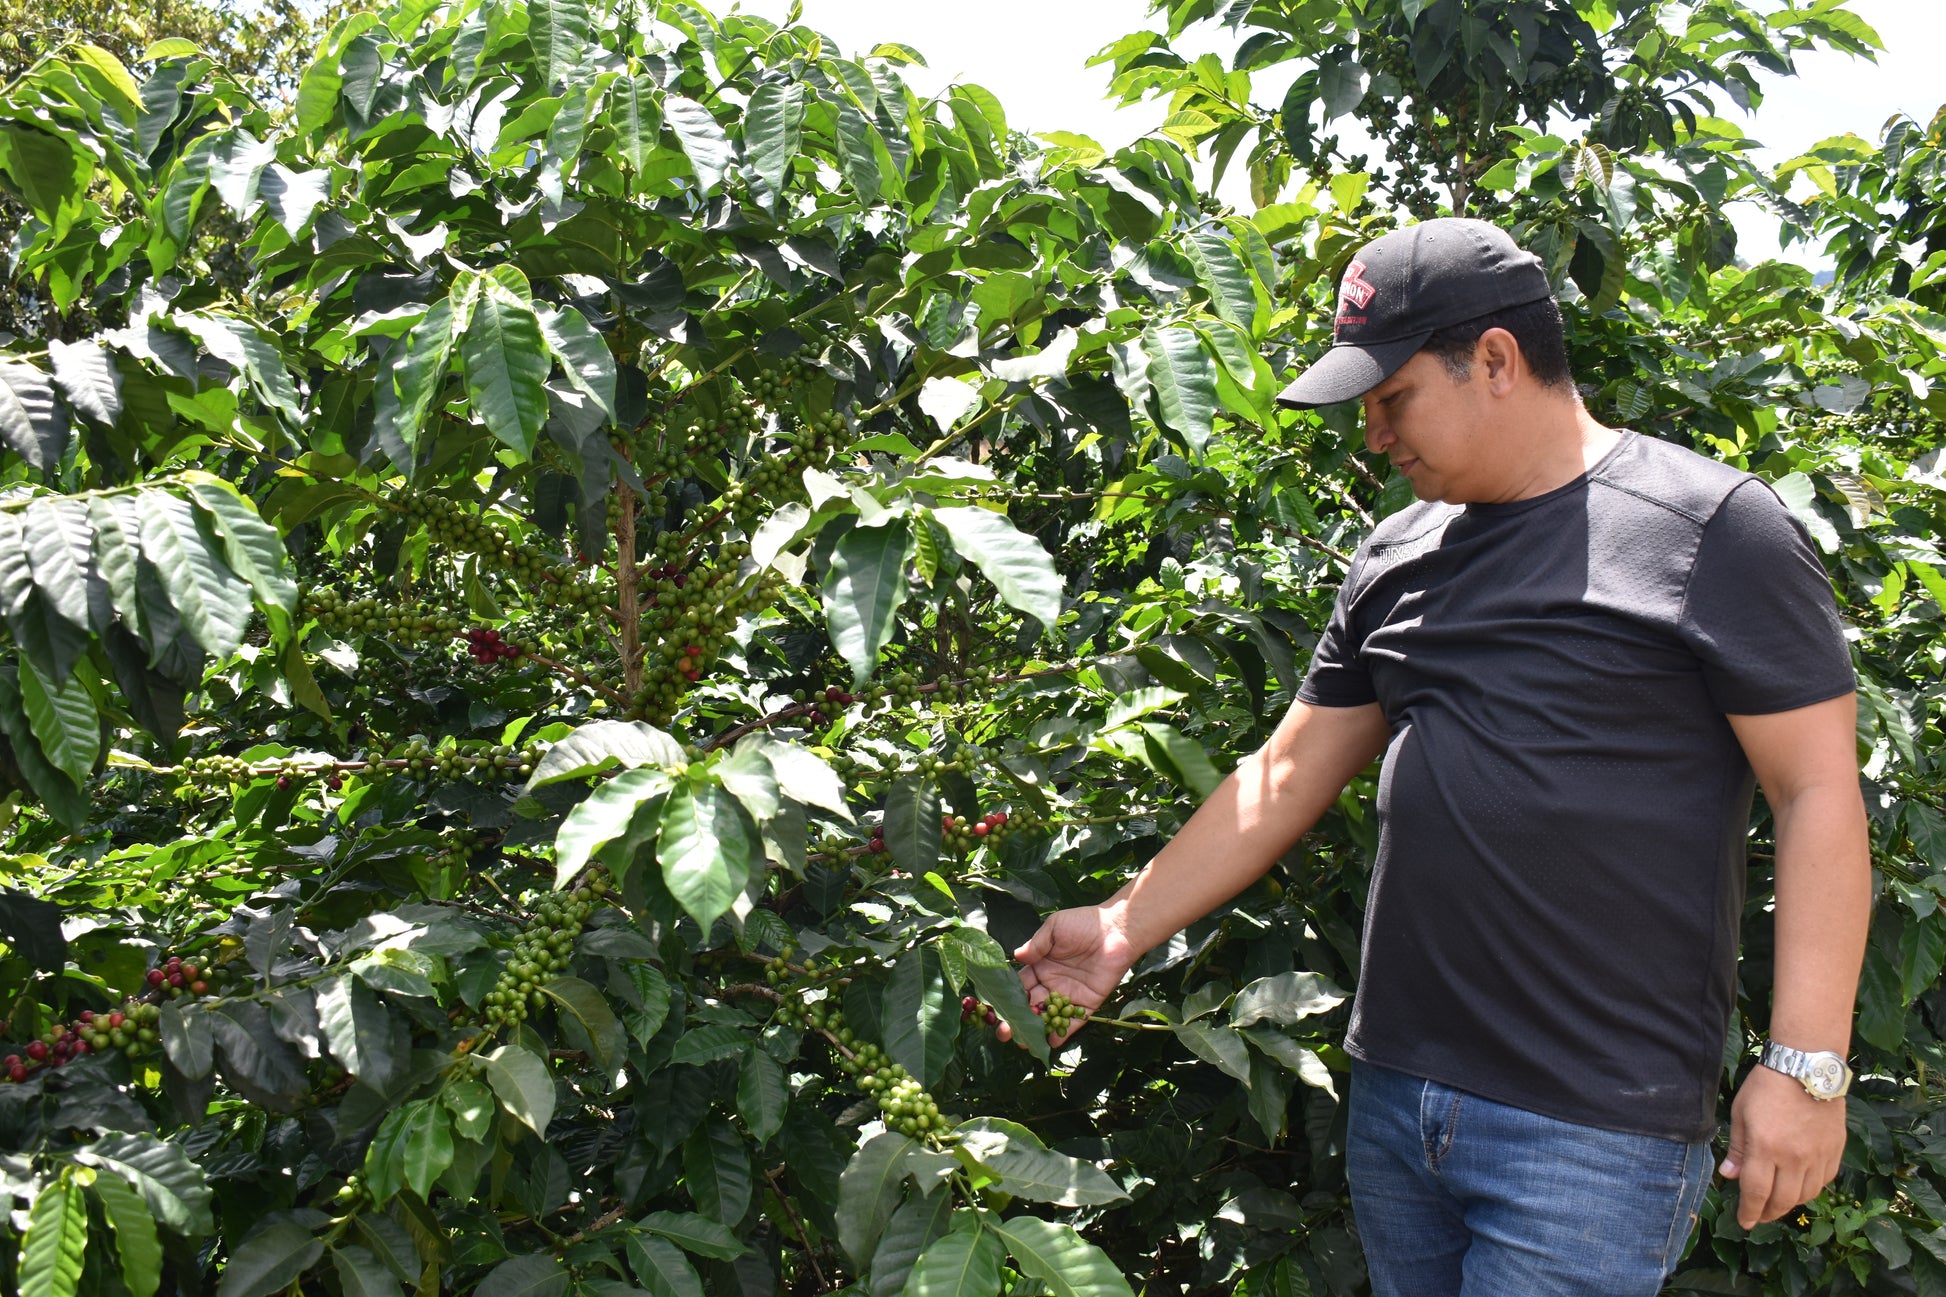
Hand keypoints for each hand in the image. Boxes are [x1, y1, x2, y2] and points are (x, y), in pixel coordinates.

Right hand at [1002, 904, 1140, 1046]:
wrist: (1117, 930)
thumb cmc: (1084, 923)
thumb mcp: (1056, 927)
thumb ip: (1037, 944)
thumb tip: (1017, 955)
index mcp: (1041, 966)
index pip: (1020, 986)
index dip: (1008, 998)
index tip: (996, 1010)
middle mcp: (1052, 983)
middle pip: (1030, 1006)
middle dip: (1017, 1019)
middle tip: (1005, 1032)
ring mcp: (1069, 995)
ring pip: (1049, 1017)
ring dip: (1036, 1029)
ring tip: (1023, 1041)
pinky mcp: (1087, 1003)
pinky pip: (1074, 1022)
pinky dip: (1063, 1033)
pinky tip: (1050, 1042)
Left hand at [1719, 1064, 1847, 1228]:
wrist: (1807, 1067)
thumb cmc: (1767, 1086)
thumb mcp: (1741, 1113)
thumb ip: (1739, 1148)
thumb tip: (1730, 1176)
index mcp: (1765, 1148)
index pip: (1756, 1192)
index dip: (1749, 1212)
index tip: (1745, 1223)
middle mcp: (1794, 1158)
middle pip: (1783, 1200)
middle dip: (1768, 1213)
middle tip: (1759, 1217)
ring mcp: (1818, 1156)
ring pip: (1805, 1195)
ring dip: (1789, 1203)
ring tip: (1777, 1202)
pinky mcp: (1835, 1151)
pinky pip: (1824, 1181)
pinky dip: (1810, 1189)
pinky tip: (1800, 1186)